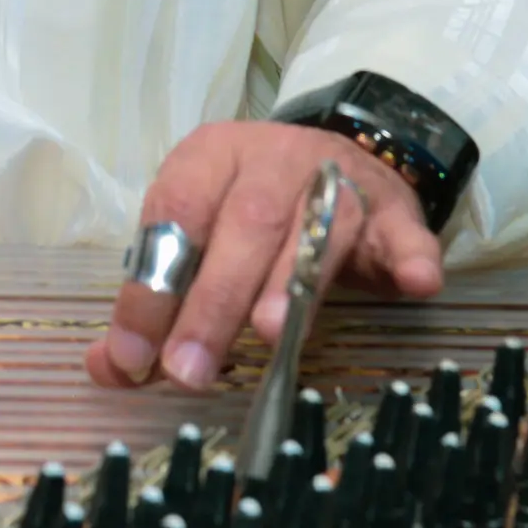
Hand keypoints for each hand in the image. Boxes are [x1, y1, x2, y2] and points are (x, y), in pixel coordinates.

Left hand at [91, 123, 443, 390]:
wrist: (342, 159)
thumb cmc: (251, 214)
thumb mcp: (198, 240)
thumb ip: (156, 301)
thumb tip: (112, 369)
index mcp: (212, 157)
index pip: (175, 215)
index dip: (152, 288)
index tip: (134, 356)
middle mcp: (275, 158)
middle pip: (245, 224)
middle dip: (214, 302)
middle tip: (190, 370)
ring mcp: (341, 179)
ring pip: (319, 226)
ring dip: (295, 281)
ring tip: (274, 333)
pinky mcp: (395, 209)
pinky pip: (405, 232)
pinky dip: (410, 257)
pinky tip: (415, 283)